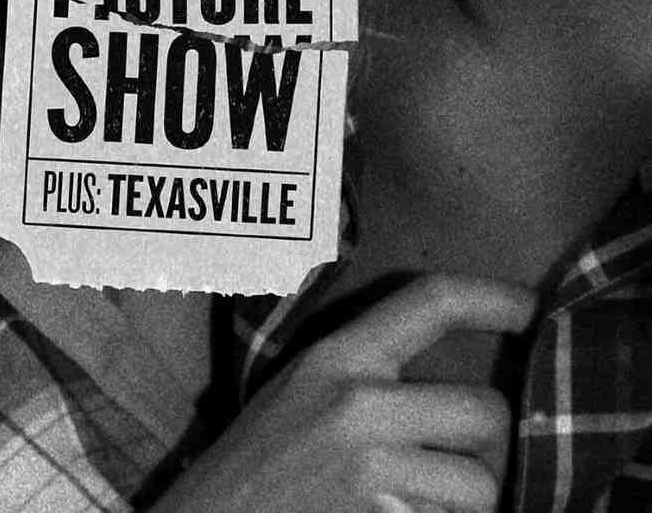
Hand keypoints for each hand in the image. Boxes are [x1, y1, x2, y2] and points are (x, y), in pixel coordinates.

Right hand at [152, 274, 536, 512]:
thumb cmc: (255, 460)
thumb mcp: (300, 388)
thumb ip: (361, 370)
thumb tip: (440, 368)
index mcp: (339, 358)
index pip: (430, 301)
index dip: (493, 296)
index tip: (532, 306)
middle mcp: (360, 405)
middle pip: (483, 411)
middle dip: (487, 444)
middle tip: (460, 458)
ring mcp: (372, 471)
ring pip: (480, 485)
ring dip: (466, 502)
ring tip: (426, 500)